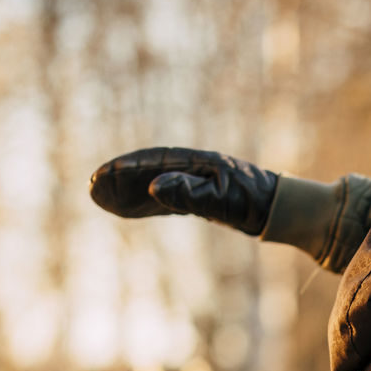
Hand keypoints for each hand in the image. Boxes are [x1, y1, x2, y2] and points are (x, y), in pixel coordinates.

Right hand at [87, 146, 278, 235]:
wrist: (278, 208)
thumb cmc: (254, 201)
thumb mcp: (221, 200)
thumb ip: (188, 193)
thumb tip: (153, 187)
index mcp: (199, 161)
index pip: (156, 160)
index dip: (129, 166)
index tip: (104, 173)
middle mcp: (193, 168)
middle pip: (149, 170)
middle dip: (120, 177)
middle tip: (92, 185)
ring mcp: (194, 181)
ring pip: (153, 185)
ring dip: (127, 191)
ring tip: (99, 197)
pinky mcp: (197, 196)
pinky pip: (164, 199)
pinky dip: (143, 204)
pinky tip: (125, 210)